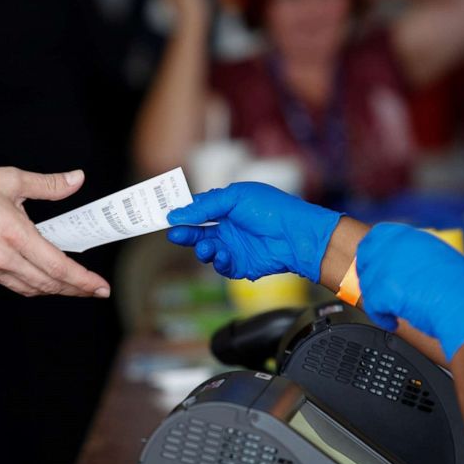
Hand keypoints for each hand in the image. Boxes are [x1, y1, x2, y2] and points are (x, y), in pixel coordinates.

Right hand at [0, 166, 109, 297]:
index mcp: (14, 234)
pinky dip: (31, 284)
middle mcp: (2, 258)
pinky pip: (12, 284)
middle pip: (47, 283)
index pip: (57, 266)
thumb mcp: (10, 179)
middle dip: (75, 289)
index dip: (82, 279)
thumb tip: (76, 180)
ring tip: (72, 286)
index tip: (100, 287)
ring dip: (53, 289)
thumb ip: (48, 184)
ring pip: (30, 288)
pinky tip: (40, 277)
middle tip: (94, 290)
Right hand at [165, 182, 341, 281]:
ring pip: (206, 250)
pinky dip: (217, 261)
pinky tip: (220, 256)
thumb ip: (206, 205)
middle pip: (198, 232)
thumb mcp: (235, 197)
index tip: (167, 216)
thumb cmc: (271, 209)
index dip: (183, 214)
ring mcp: (234, 247)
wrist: (296, 235)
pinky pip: (221, 265)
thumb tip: (178, 213)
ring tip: (204, 247)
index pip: (198, 211)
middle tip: (174, 234)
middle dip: (185, 233)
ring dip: (201, 249)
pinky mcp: (241, 265)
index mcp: (227, 208)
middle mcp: (228, 228)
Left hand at [357, 223, 463, 359]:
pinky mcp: (384, 288)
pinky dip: (380, 317)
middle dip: (369, 277)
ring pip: (367, 284)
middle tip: (379, 292)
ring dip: (378, 300)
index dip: (372, 252)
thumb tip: (404, 264)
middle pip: (366, 259)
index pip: (377, 235)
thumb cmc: (463, 289)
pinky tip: (392, 322)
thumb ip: (417, 255)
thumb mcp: (441, 257)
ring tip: (393, 311)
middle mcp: (396, 246)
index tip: (372, 265)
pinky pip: (371, 305)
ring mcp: (388, 266)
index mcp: (411, 236)